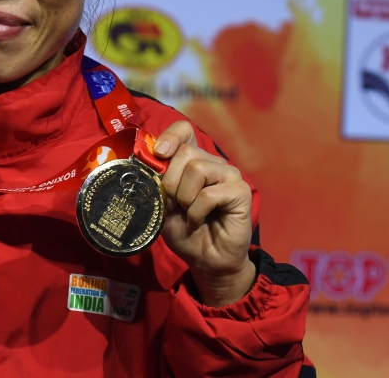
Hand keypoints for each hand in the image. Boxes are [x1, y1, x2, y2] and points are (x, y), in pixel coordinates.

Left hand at [154, 121, 254, 306]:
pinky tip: (197, 222)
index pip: (184, 130)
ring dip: (184, 198)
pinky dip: (196, 212)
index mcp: (192, 160)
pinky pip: (209, 194)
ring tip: (187, 214)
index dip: (170, 136)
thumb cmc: (182, 230)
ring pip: (197, 169)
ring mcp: (229, 174)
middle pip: (185, 153)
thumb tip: (147, 161)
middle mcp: (212, 162)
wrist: (205, 259)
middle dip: (170, 182)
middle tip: (173, 204)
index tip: (159, 154)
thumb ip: (157, 181)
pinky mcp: (241, 191)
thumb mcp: (161, 203)